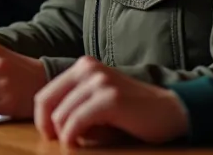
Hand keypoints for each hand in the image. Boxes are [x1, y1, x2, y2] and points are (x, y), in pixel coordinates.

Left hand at [34, 57, 188, 147]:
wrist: (172, 111)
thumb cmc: (133, 113)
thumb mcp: (98, 104)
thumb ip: (73, 107)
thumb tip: (48, 127)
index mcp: (84, 67)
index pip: (45, 93)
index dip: (41, 118)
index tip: (48, 135)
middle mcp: (89, 69)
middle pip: (46, 102)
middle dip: (47, 127)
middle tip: (57, 143)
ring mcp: (99, 81)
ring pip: (61, 114)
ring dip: (63, 135)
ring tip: (74, 144)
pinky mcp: (109, 99)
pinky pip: (76, 121)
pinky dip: (71, 137)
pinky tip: (76, 145)